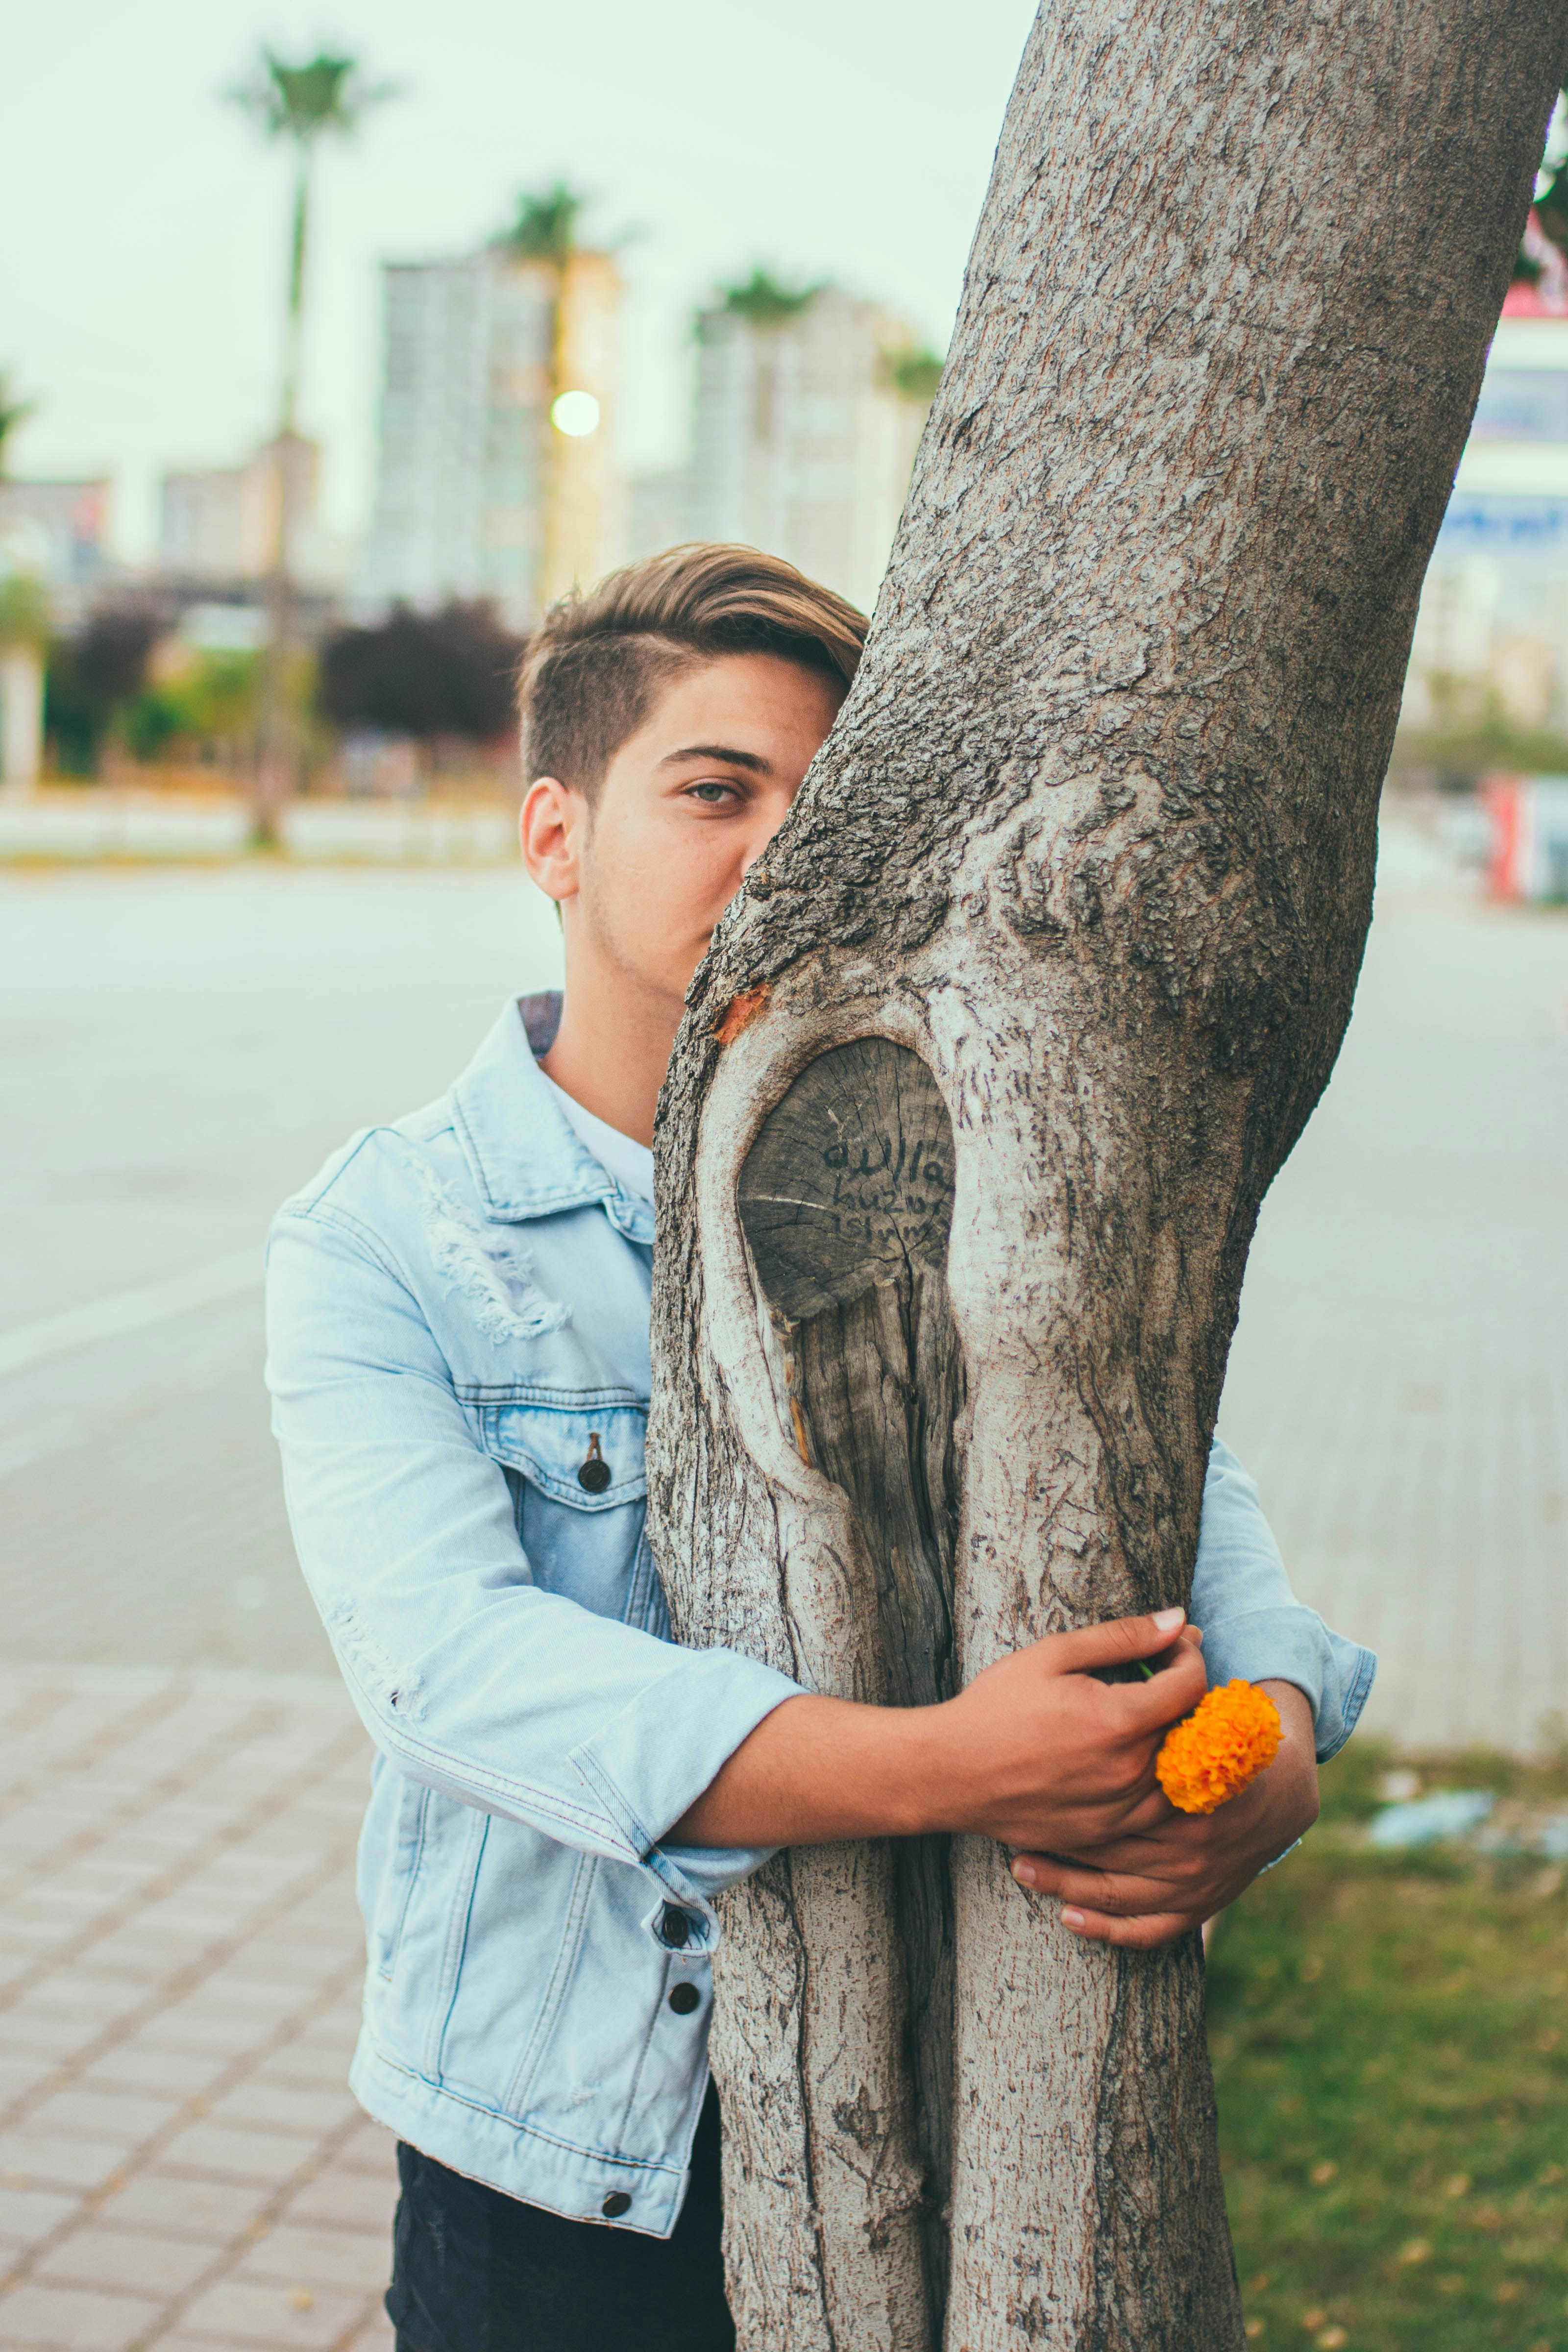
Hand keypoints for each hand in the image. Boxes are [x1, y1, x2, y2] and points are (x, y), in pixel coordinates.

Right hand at [916, 1610, 1209, 1850]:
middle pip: (1190, 1728)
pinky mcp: (1105, 1835)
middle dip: (1182, 1693)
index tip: (1173, 1647)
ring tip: (1145, 1717)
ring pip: (1179, 1774)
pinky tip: (1128, 1758)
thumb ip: (1122, 1637)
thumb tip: (1178, 1620)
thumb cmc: (996, 1707)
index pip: (1191, 1685)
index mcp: (1118, 1721)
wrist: (950, 1772)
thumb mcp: (1053, 1655)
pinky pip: (1155, 1812)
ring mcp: (1119, 1811)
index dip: (1190, 1657)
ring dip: (1174, 1740)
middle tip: (1158, 1673)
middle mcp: (1128, 1772)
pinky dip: (1155, 1781)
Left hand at [1008, 1680, 1318, 1946]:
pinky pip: (1147, 1927)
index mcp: (1185, 1773)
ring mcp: (1195, 1876)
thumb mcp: (1196, 1695)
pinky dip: (1106, 1927)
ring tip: (1019, 1866)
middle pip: (1106, 1838)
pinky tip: (1067, 1916)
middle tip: (1006, 1829)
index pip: (1114, 1777)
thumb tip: (1168, 1617)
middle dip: (1054, 1834)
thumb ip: (1165, 1654)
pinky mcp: (1199, 1903)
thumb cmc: (1232, 1742)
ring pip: (1115, 1888)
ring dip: (1062, 1882)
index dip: (1068, 1766)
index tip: (1028, 1756)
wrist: (1286, 1796)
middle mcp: (1192, 1833)